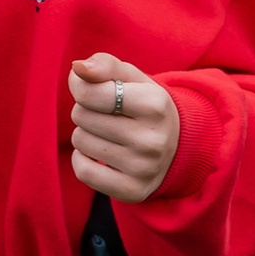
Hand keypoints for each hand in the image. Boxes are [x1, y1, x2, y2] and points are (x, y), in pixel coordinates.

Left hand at [67, 55, 180, 205]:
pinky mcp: (133, 191)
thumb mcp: (132, 77)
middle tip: (108, 115)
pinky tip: (100, 155)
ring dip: (86, 133)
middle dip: (87, 111)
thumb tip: (77, 68)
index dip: (83, 89)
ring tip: (108, 134)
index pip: (91, 93)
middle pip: (82, 116)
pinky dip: (83, 160)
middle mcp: (153, 139)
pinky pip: (83, 172)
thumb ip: (104, 65)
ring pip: (80, 142)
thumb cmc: (144, 104)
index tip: (96, 91)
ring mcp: (144, 168)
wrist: (177, 145)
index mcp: (155, 104)